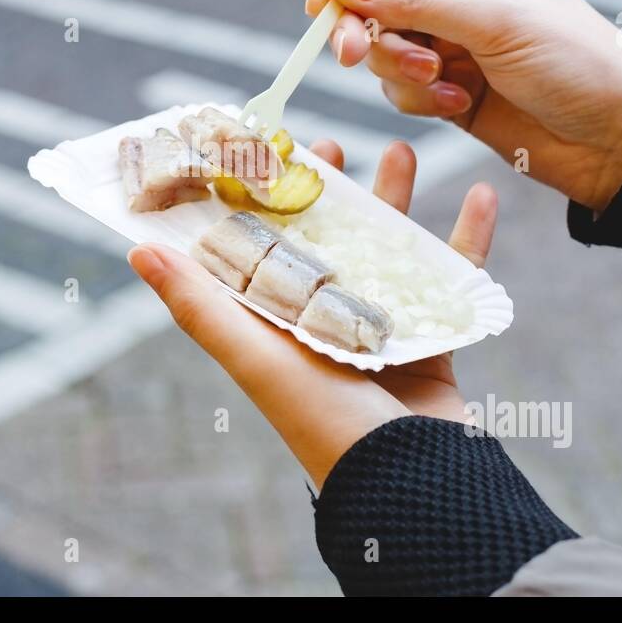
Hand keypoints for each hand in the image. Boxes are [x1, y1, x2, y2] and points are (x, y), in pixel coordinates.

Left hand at [126, 139, 496, 488]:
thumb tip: (137, 252)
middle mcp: (324, 324)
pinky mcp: (434, 340)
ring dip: (395, 198)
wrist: (411, 480)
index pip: (263, 248)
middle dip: (330, 189)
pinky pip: (454, 278)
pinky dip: (469, 237)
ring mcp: (382, 329)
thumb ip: (200, 305)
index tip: (262, 149)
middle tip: (331, 142)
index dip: (259, 198)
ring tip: (401, 148)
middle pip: (326, 239)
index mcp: (278, 326)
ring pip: (389, 247)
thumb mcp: (255, 357)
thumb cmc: (322, 420)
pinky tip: (484, 196)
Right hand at [305, 0, 621, 211]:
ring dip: (397, 69)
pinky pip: (399, 89)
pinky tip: (459, 107)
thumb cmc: (579, 65)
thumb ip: (417, 2)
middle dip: (361, 26)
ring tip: (443, 86)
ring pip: (379, 48)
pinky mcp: (445, 92)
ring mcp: (447, 46)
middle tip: (352, 55)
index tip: (324, 5)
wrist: (620, 139)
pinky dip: (417, 100)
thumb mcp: (497, 24)